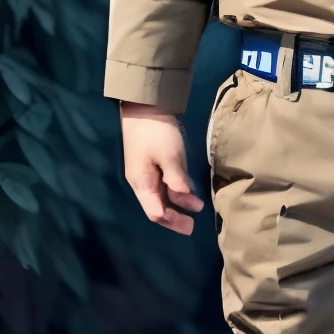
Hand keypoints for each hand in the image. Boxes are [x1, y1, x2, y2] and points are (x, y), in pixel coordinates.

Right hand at [120, 104, 204, 234]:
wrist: (143, 107)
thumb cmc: (155, 132)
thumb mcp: (169, 155)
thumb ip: (176, 179)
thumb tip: (185, 200)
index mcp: (142, 183)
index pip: (155, 212)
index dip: (172, 221)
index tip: (190, 225)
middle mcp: (141, 183)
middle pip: (156, 207)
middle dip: (174, 218)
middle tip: (192, 225)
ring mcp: (145, 174)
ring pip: (159, 197)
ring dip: (175, 206)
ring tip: (192, 211)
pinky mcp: (151, 165)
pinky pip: (162, 186)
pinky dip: (173, 193)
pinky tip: (186, 193)